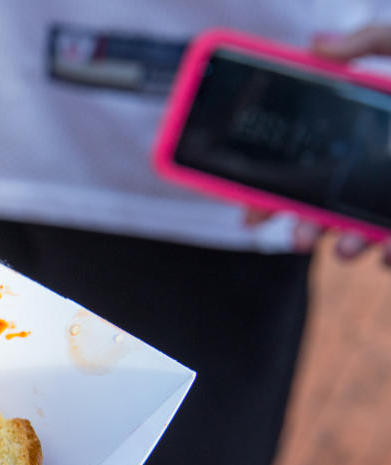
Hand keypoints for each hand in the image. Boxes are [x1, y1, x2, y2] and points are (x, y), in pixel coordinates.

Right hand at [247, 24, 390, 264]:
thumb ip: (368, 42)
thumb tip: (315, 47)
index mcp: (370, 123)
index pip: (310, 155)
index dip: (273, 183)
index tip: (251, 205)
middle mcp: (383, 160)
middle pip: (327, 198)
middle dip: (303, 224)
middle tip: (294, 237)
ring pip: (362, 226)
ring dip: (345, 242)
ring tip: (344, 248)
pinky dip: (388, 253)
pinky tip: (384, 257)